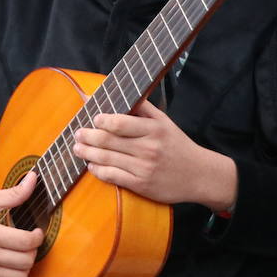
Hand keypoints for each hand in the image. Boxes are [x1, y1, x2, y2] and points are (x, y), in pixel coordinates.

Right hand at [0, 173, 43, 276]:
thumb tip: (34, 179)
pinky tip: (14, 266)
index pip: (24, 242)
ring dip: (27, 266)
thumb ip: (13, 193)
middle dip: (33, 250)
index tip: (36, 231)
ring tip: (22, 254)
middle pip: (25, 261)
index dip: (37, 237)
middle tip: (29, 241)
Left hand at [73, 101, 237, 210]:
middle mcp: (148, 148)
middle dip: (88, 137)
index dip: (102, 120)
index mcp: (153, 129)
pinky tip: (92, 165)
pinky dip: (99, 170)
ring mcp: (144, 168)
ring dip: (88, 153)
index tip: (93, 117)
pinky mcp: (142, 185)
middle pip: (109, 141)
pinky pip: (113, 177)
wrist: (199, 175)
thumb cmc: (177, 145)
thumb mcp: (164, 122)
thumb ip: (143, 108)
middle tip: (77, 133)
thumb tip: (119, 92)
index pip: (120, 123)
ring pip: (107, 159)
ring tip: (78, 148)